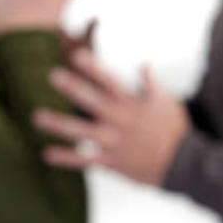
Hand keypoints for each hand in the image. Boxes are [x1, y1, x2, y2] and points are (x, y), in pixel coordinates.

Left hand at [32, 48, 190, 185]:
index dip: (94, 68)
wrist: (185, 165)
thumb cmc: (176, 130)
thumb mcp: (167, 102)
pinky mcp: (112, 162)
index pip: (110, 81)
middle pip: (93, 101)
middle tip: (53, 75)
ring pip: (82, 132)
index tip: (77, 56)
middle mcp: (120, 121)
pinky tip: (46, 154)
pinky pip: (84, 161)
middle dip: (74, 88)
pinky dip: (65, 158)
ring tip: (37, 116)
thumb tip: (144, 63)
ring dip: (59, 124)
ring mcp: (114, 142)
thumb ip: (151, 84)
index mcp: (132, 104)